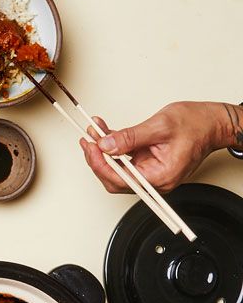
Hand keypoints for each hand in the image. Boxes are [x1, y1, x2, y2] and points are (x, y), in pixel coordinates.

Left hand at [79, 102, 234, 193]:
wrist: (214, 123)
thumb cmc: (197, 124)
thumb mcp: (160, 126)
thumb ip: (130, 137)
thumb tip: (106, 145)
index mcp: (160, 176)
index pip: (121, 180)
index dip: (100, 165)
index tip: (91, 147)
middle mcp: (155, 180)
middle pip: (115, 178)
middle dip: (97, 159)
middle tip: (88, 140)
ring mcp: (151, 173)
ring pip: (118, 169)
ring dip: (103, 151)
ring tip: (94, 132)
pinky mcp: (149, 164)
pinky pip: (126, 160)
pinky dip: (114, 147)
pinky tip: (105, 133)